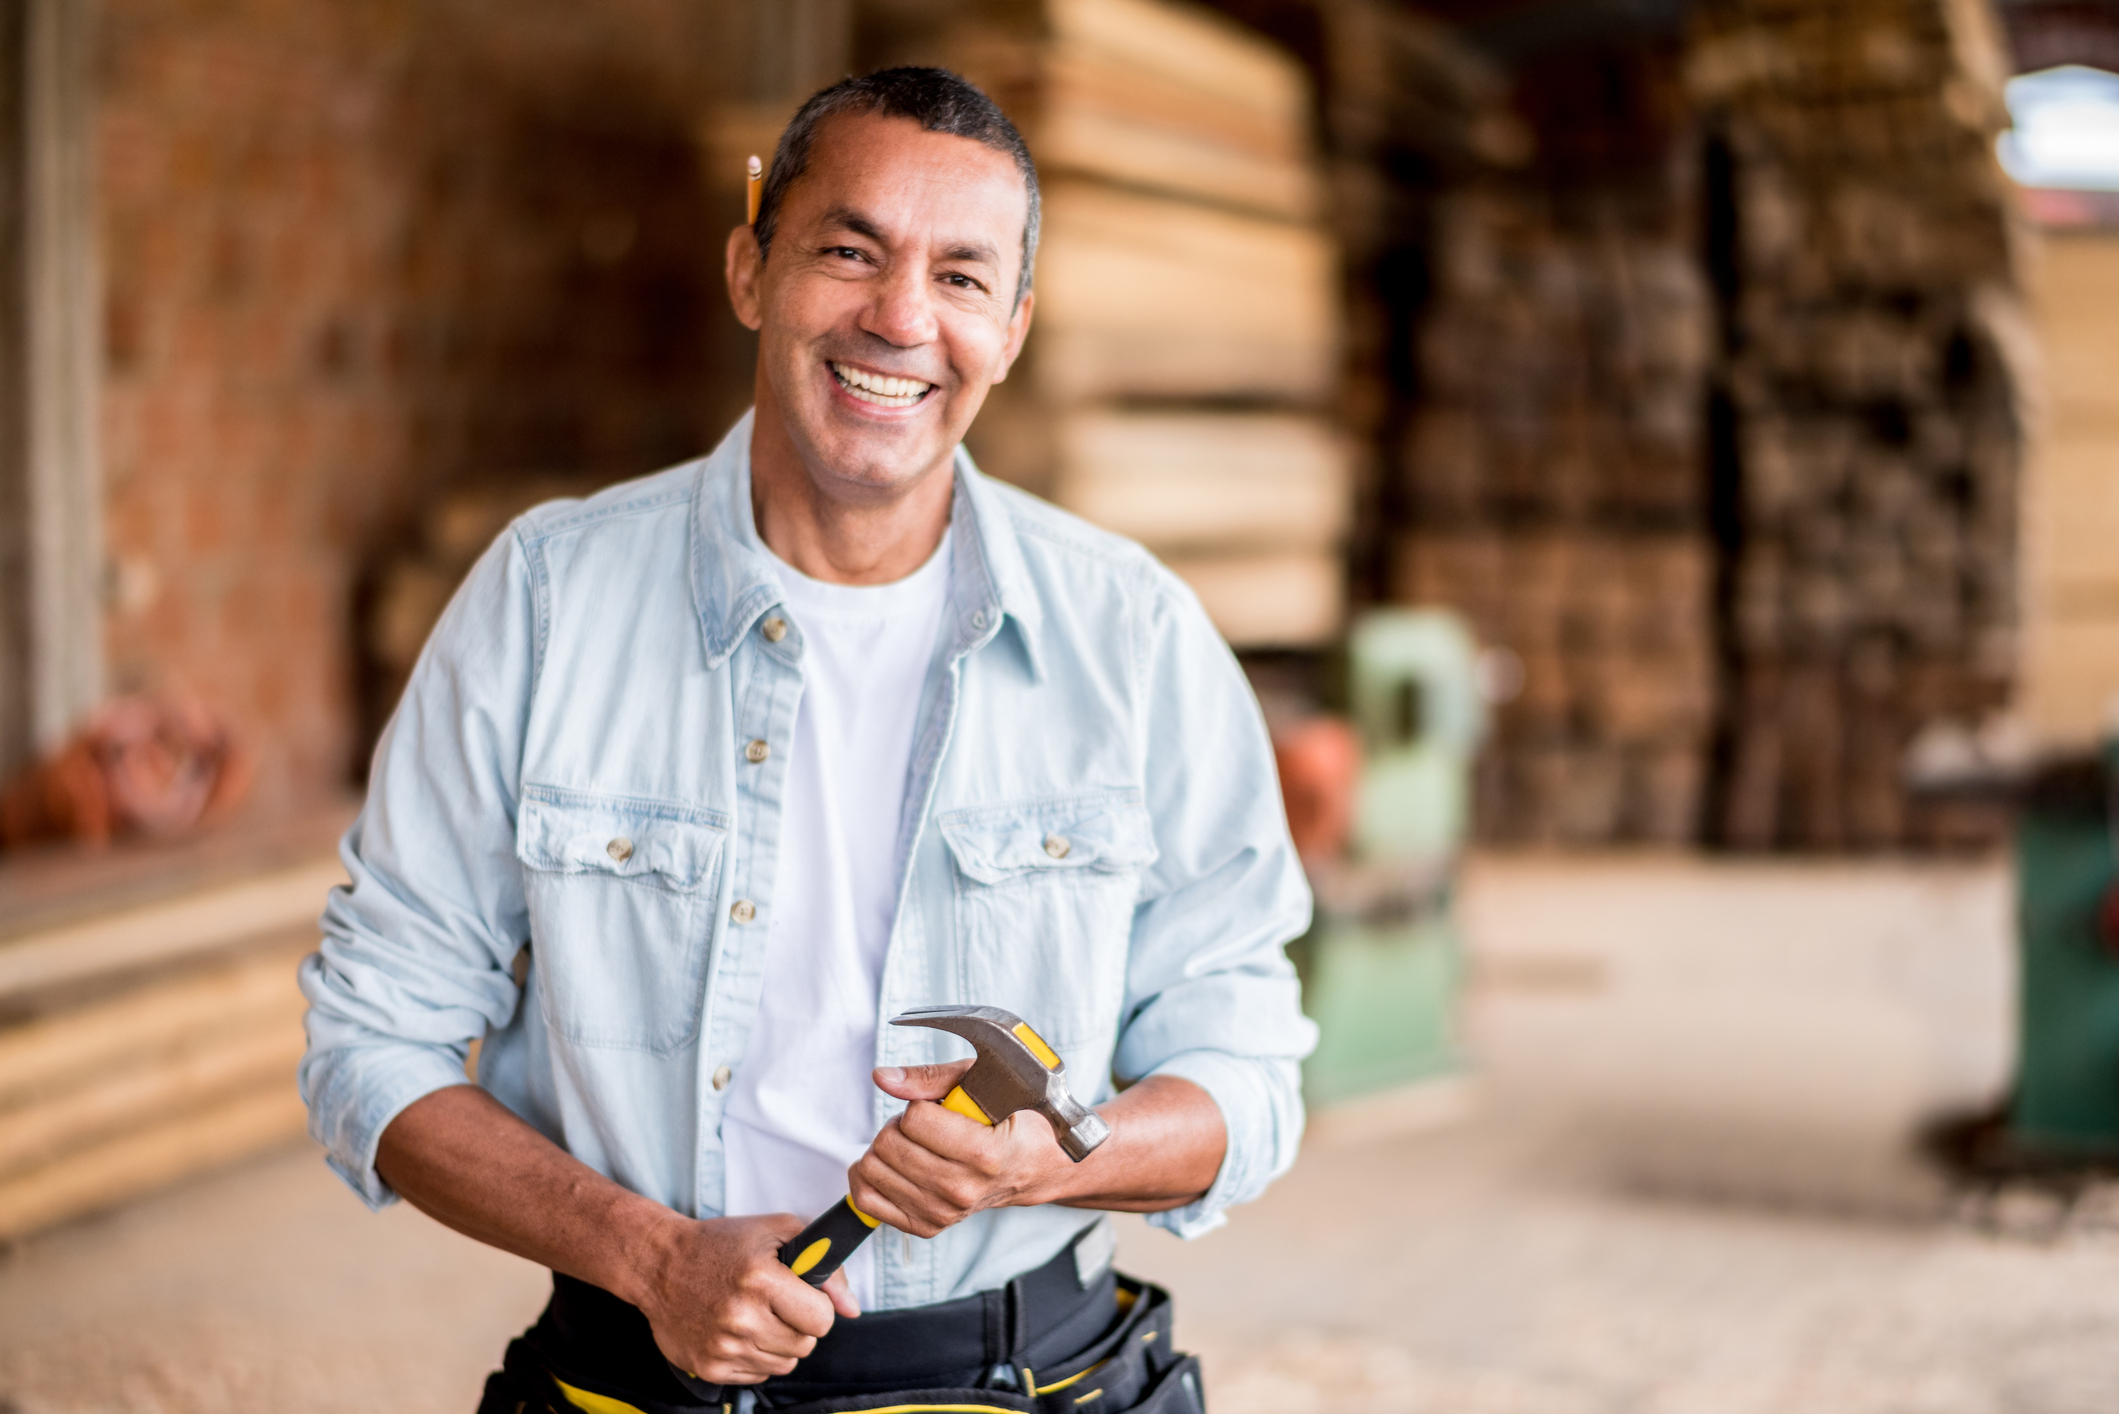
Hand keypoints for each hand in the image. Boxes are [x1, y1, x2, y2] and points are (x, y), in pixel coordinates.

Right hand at [634, 1212, 858, 1385]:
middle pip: (806, 1345)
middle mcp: (741, 1317)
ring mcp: (723, 1347)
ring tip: (756, 1315)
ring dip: (779, 1342)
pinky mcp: (709, 1368)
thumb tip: (852, 1309)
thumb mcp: (778, 1232)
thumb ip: (826, 1266)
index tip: (803, 1296)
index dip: (818, 1306)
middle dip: (800, 1325)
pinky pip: (759, 1374)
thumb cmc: (722, 1244)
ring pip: (786, 1363)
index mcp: (761, 1279)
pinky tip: (738, 1330)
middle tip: (777, 1303)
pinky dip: (756, 1355)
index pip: (822, 1319)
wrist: (660, 1265)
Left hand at [847, 1061, 1077, 1237]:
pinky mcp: (926, 1226)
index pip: (914, 1119)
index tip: (938, 1109)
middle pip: (888, 1144)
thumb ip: (930, 1078)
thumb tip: (883, 1078)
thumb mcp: (983, 1084)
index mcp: (983, 1153)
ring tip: (915, 1145)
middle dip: (899, 1124)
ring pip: (872, 1169)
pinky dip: (869, 1176)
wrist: (1035, 1168)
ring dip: (887, 1148)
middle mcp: (962, 1189)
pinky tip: (892, 1164)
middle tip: (925, 1126)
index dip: (920, 1105)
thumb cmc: (1012, 1120)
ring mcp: (943, 1212)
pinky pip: (867, 1200)